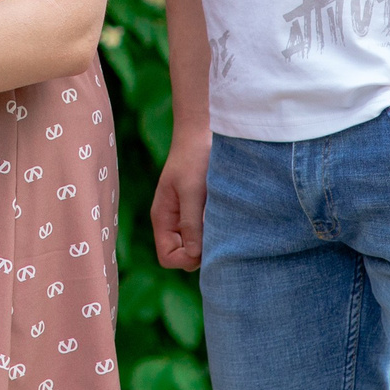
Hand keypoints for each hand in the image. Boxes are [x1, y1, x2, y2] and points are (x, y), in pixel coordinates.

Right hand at [150, 127, 210, 270]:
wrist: (204, 132)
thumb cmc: (195, 158)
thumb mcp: (192, 190)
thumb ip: (190, 223)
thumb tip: (195, 256)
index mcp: (163, 218)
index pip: (168, 257)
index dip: (186, 258)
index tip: (205, 241)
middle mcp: (173, 222)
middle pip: (184, 256)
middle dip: (201, 250)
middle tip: (217, 229)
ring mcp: (187, 217)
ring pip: (199, 246)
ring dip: (212, 238)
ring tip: (221, 217)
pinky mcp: (202, 211)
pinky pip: (208, 232)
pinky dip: (217, 229)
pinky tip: (226, 213)